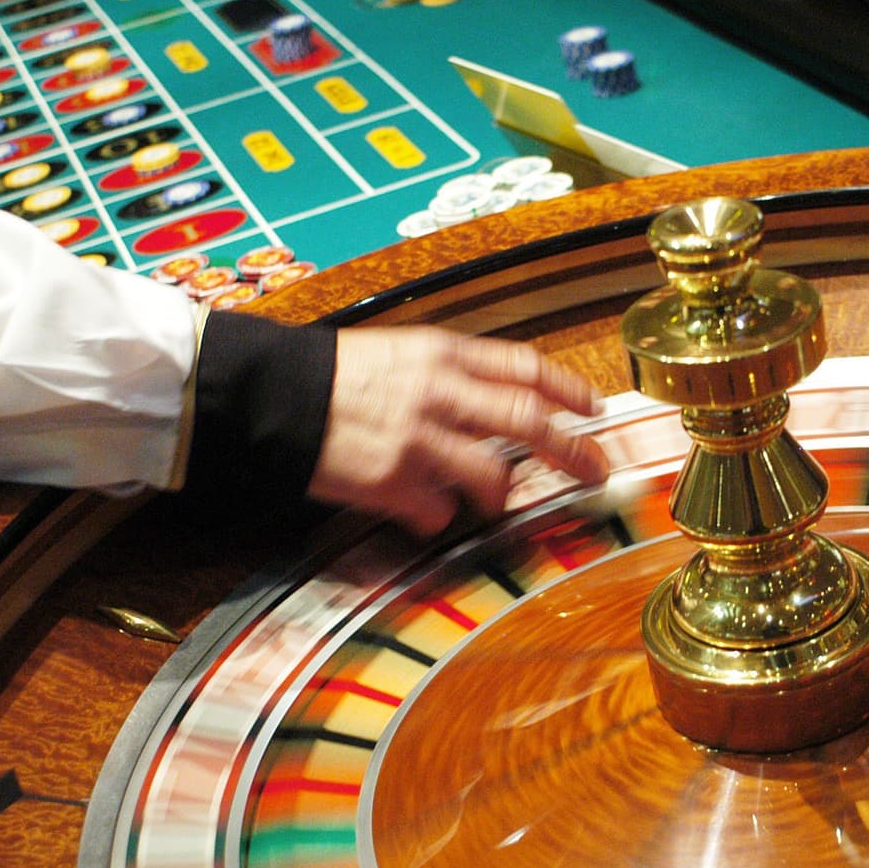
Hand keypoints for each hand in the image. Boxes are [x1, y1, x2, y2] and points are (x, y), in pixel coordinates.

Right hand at [307, 328, 610, 535]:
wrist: (273, 396)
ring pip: (492, 476)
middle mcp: (439, 392)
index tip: (593, 409)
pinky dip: (438, 515)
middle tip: (595, 472)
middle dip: (573, 451)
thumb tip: (499, 400)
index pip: (524, 367)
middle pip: (529, 422)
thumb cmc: (334, 377)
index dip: (567, 389)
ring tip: (493, 500)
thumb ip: (451, 374)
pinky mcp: (394, 481)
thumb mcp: (400, 352)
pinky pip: (438, 511)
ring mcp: (419, 439)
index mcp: (442, 353)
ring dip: (500, 494)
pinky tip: (421, 508)